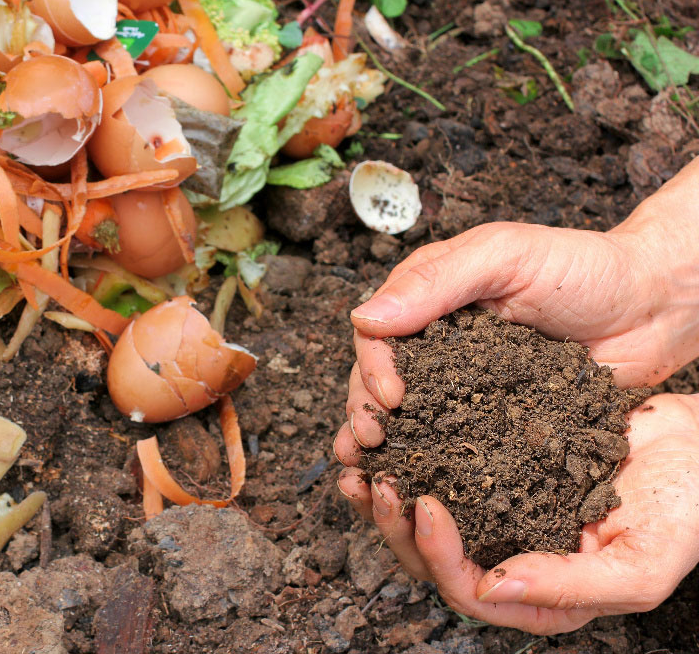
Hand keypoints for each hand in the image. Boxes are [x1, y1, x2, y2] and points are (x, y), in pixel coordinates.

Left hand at [337, 394, 698, 633]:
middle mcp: (510, 557)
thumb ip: (571, 586)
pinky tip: (389, 432)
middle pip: (432, 558)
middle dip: (395, 524)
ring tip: (360, 460)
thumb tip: (491, 586)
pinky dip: (410, 452)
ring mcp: (499, 512)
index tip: (423, 504)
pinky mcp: (493, 468)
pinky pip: (439, 467)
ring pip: (425, 516)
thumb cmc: (685, 509)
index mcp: (540, 595)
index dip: (437, 554)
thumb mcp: (641, 562)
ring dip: (387, 493)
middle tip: (376, 480)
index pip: (468, 590)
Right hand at [338, 161, 698, 456]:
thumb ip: (436, 282)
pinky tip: (417, 486)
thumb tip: (364, 318)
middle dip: (365, 412)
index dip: (371, 367)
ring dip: (386, 445)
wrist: (655, 307)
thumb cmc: (585, 268)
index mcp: (429, 298)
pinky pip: (456, 442)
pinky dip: (431, 463)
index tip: (390, 397)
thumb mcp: (506, 256)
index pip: (377, 334)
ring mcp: (465, 383)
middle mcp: (438, 343)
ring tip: (372, 475)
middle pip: (380, 380)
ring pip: (410, 416)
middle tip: (370, 443)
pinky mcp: (495, 419)